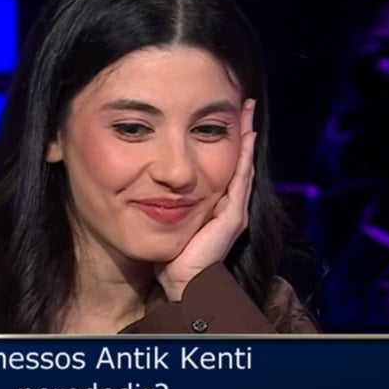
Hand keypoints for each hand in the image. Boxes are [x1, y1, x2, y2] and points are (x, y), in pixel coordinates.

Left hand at [155, 99, 256, 300]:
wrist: (181, 284)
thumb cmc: (168, 259)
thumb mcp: (165, 221)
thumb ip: (161, 202)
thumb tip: (141, 182)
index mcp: (214, 207)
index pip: (222, 166)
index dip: (223, 140)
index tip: (224, 114)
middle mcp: (229, 207)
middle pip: (237, 161)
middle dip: (241, 132)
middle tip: (244, 103)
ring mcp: (234, 211)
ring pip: (242, 166)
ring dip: (245, 137)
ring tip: (246, 111)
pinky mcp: (233, 218)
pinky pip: (240, 180)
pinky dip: (244, 157)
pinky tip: (245, 136)